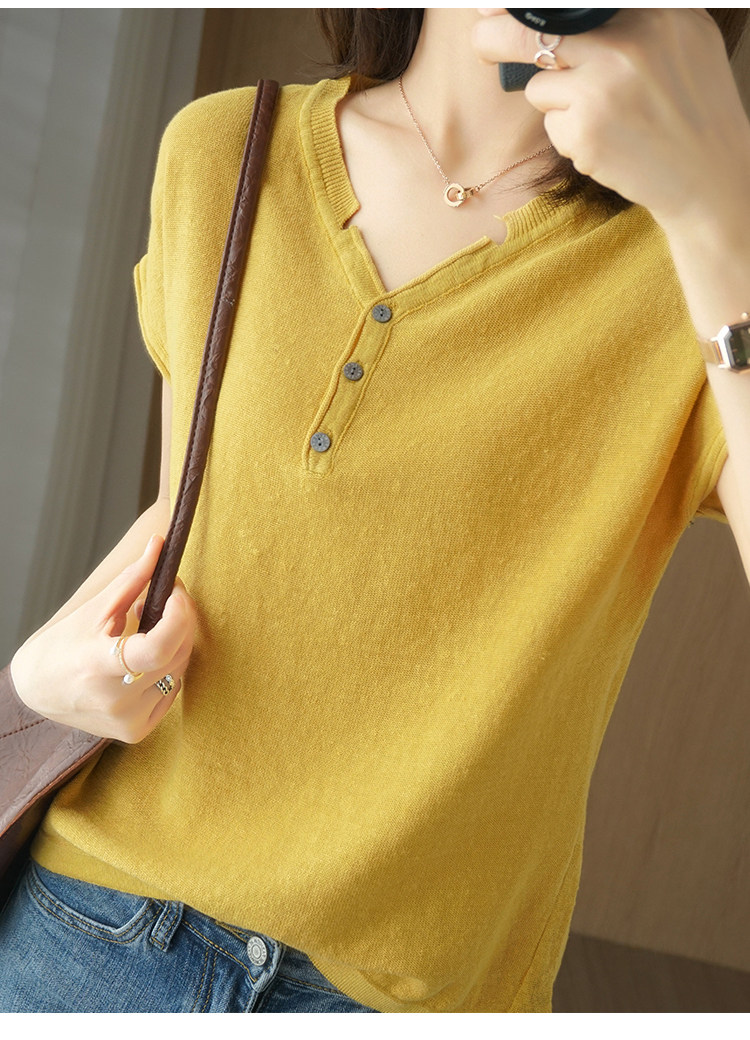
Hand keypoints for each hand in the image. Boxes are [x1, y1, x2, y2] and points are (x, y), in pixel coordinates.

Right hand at [10, 535, 196, 742]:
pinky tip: (147, 660)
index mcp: (98, 666)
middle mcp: (114, 699)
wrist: (38, 691)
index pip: (156, 649)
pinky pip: (172, 692)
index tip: (177, 595)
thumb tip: (160, 544)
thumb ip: (133, 579)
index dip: (179, 619)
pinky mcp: (136, 732)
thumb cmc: (64, 645)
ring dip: (175, 644)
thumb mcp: (94, 610)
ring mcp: (127, 720)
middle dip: (180, 621)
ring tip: (148, 629)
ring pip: (178, 672)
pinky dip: (168, 670)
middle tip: (165, 600)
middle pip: (174, 656)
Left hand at [472, 9, 749, 227]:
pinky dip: (568, 135)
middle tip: (481, 37)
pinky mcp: (586, 131)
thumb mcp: (682, 39)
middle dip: (495, 35)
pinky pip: (550, 124)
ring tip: (604, 115)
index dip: (524, 3)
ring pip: (539, 83)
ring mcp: (604, 88)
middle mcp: (628, 43)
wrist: (707, 173)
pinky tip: (606, 141)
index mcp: (655, 13)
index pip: (573, 0)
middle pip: (532, 28)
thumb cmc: (690, 105)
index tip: (494, 5)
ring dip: (557, 101)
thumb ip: (635, 16)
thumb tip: (560, 8)